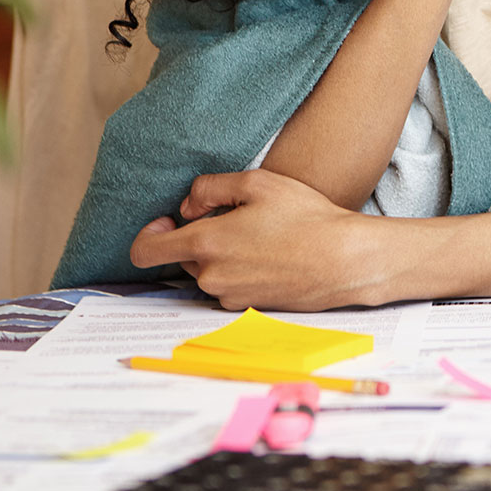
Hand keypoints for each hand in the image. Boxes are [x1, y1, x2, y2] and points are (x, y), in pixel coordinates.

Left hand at [129, 169, 374, 310]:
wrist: (344, 261)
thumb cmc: (306, 218)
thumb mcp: (258, 183)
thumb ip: (209, 188)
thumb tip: (187, 206)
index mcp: (206, 243)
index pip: (145, 251)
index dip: (150, 233)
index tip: (170, 220)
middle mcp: (211, 275)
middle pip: (182, 256)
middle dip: (200, 237)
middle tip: (238, 219)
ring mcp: (229, 295)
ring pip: (208, 271)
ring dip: (222, 255)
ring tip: (261, 237)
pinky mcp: (247, 308)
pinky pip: (229, 286)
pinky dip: (240, 271)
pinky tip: (270, 257)